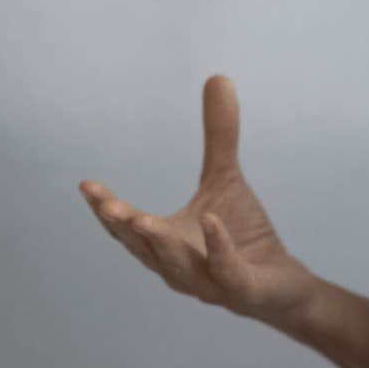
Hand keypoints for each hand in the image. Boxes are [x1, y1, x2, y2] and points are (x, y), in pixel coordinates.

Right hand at [79, 75, 317, 323]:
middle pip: (144, 248)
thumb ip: (218, 135)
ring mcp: (208, 283)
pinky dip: (217, 248)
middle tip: (105, 204)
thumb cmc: (242, 234)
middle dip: (123, 226)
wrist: (282, 283)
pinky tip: (211, 220)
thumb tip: (218, 77)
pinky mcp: (243, 290)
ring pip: (178, 265)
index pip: (128, 228)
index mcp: (164, 242)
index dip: (106, 209)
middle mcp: (178, 267)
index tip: (86, 185)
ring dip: (159, 243)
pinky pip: (226, 270)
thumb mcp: (226, 178)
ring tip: (142, 218)